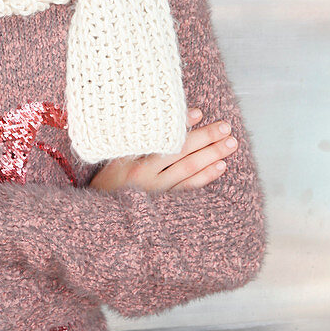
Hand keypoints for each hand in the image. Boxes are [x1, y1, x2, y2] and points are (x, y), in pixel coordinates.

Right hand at [88, 108, 235, 194]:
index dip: (181, 124)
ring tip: (231, 143)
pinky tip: (220, 166)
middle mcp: (145, 174)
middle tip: (225, 126)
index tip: (199, 112)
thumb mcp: (112, 159)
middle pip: (181, 151)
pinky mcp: (163, 204)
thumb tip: (161, 118)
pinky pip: (189, 188)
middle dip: (206, 137)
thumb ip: (133, 141)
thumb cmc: (106, 182)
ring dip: (212, 154)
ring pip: (189, 168)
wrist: (98, 218)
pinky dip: (205, 176)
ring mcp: (156, 190)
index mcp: (131, 159)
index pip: (162, 137)